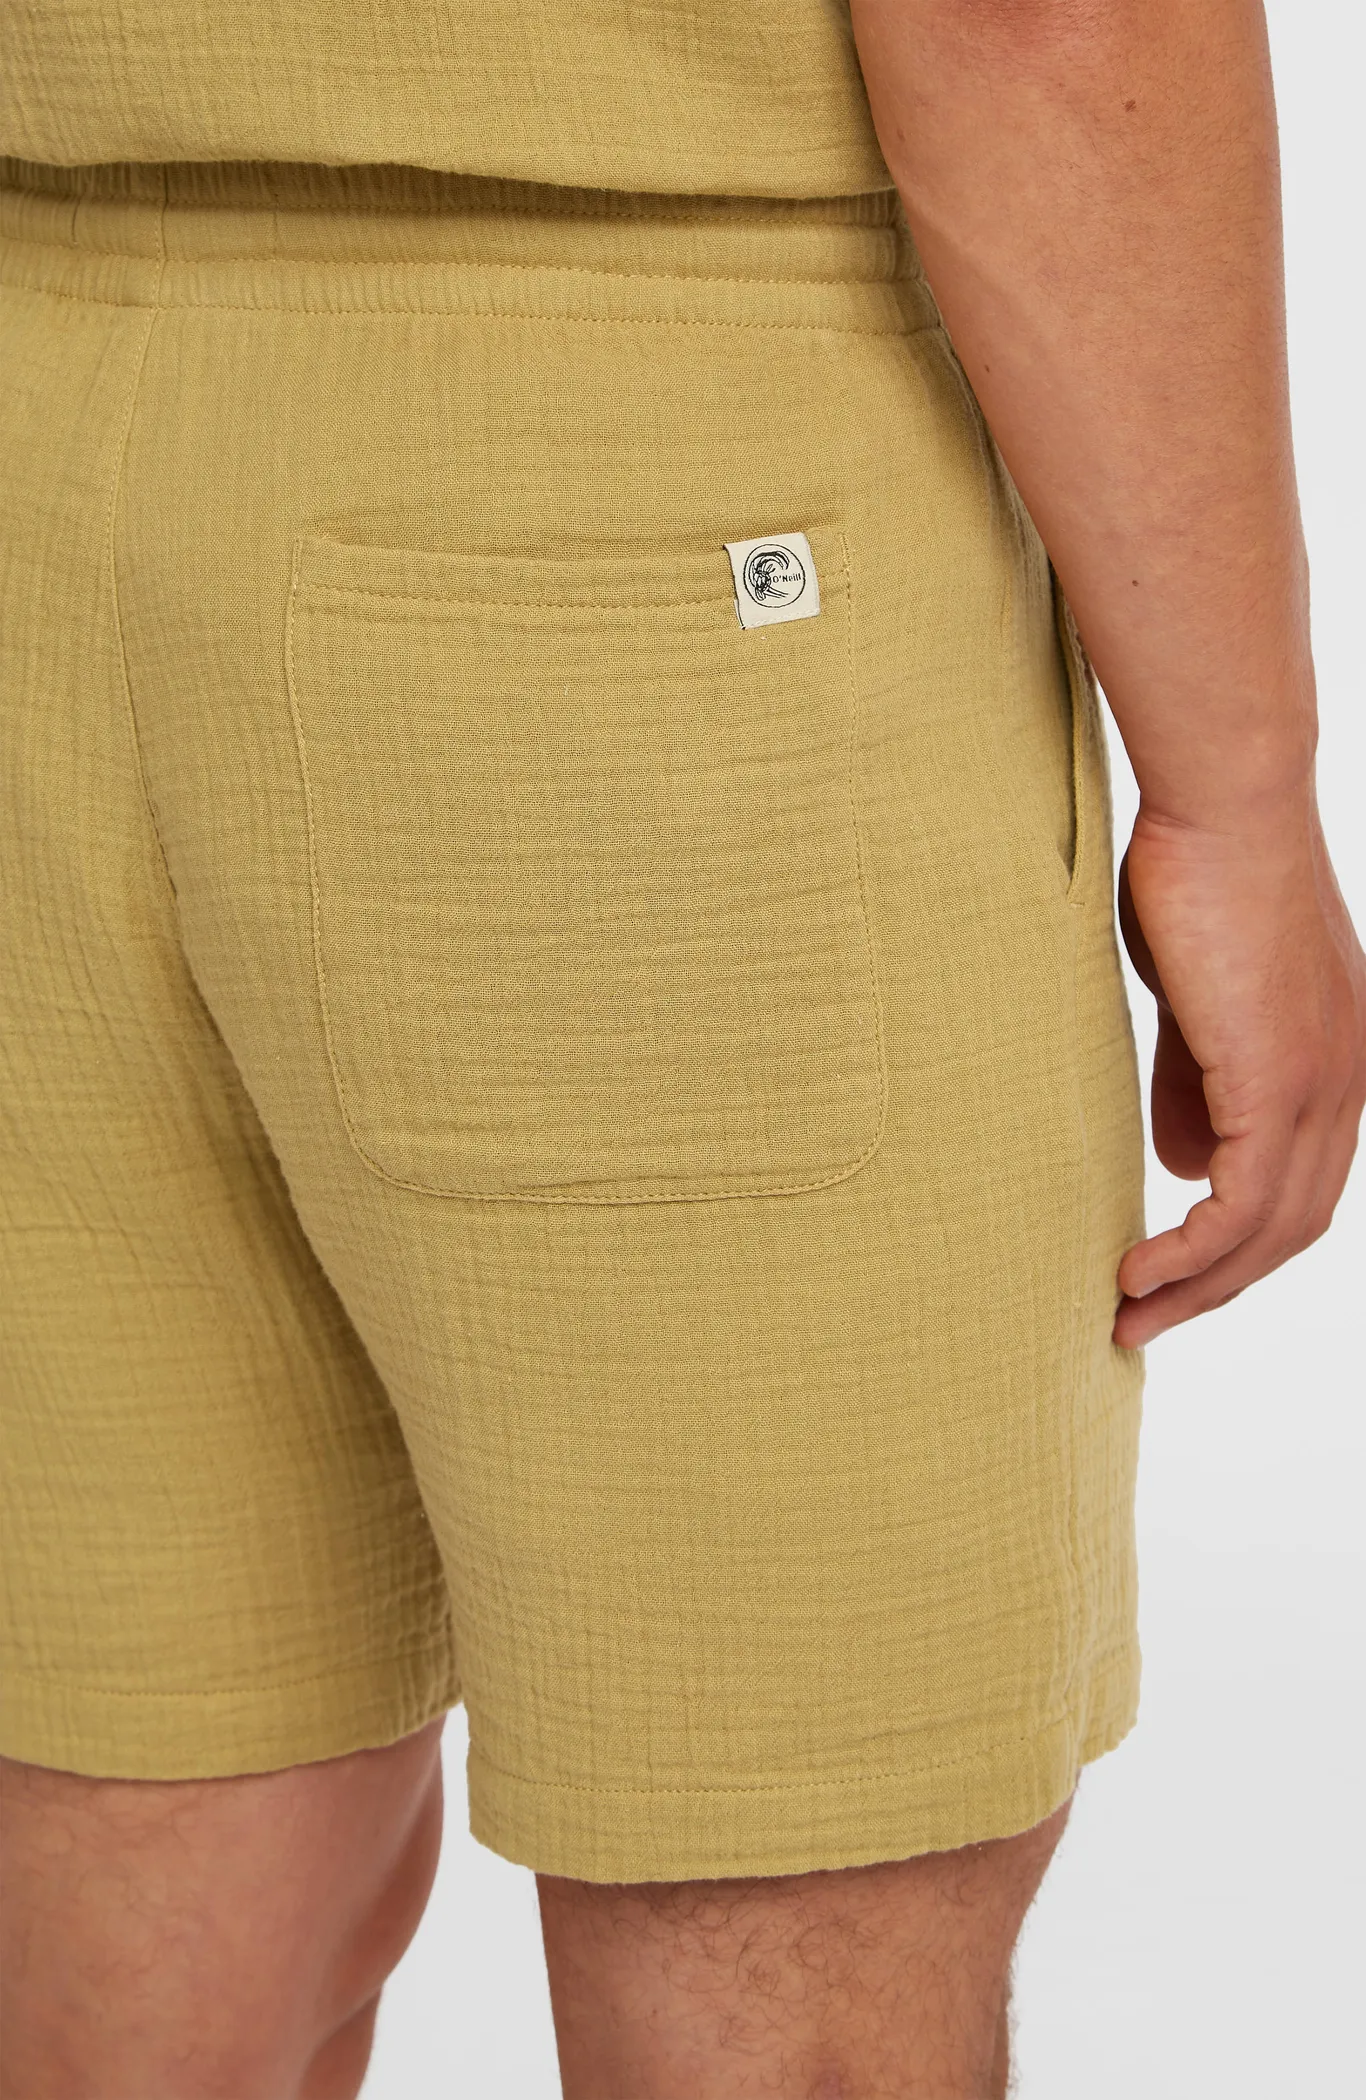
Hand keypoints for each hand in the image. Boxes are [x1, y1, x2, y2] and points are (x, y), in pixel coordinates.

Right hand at [1113, 800, 1365, 1347]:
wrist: (1225, 804)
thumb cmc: (1199, 877)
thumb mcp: (1196, 1000)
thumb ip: (1196, 1081)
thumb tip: (1182, 1161)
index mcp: (1337, 1061)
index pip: (1299, 1184)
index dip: (1235, 1243)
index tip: (1166, 1276)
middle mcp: (1348, 1082)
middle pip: (1294, 1224)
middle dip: (1215, 1286)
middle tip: (1138, 1320)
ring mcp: (1322, 1082)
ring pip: (1271, 1227)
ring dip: (1196, 1285)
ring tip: (1127, 1312)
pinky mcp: (1278, 1078)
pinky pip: (1241, 1201)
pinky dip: (1193, 1251)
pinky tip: (1140, 1269)